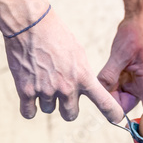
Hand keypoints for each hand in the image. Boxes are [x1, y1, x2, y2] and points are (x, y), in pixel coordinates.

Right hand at [4, 7, 124, 122]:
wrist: (30, 24)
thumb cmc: (55, 34)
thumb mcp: (78, 53)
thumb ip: (82, 75)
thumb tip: (83, 90)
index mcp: (83, 77)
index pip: (105, 103)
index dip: (113, 114)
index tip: (116, 119)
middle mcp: (67, 87)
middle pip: (71, 115)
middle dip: (67, 107)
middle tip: (60, 92)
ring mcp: (46, 90)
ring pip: (48, 109)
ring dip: (46, 100)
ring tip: (41, 79)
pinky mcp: (26, 90)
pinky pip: (29, 112)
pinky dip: (29, 107)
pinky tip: (29, 94)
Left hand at [97, 17, 142, 113]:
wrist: (140, 22)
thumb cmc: (136, 36)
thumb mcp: (120, 54)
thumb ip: (109, 74)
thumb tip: (99, 91)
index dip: (135, 120)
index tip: (117, 118)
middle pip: (125, 106)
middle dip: (111, 101)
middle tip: (101, 87)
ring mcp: (134, 83)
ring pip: (118, 97)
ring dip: (108, 91)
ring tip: (106, 74)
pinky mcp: (127, 78)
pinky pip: (115, 88)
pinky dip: (107, 84)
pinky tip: (105, 73)